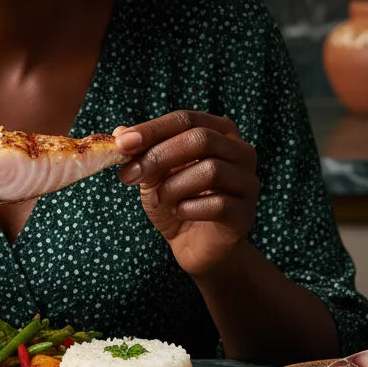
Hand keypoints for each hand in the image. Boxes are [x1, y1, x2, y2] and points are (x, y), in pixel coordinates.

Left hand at [115, 111, 258, 277]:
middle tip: (129, 175)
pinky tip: (179, 212)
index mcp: (219, 132)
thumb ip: (141, 153)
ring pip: (211, 170)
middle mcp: (241, 152)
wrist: (198, 247)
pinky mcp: (246, 213)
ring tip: (158, 199)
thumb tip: (119, 133)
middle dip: (159, 156)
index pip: (185, 119)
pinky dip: (188, 208)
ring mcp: (248, 182)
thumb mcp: (154, 174)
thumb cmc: (178, 201)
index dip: (152, 129)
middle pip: (201, 139)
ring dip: (172, 186)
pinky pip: (218, 204)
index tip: (122, 143)